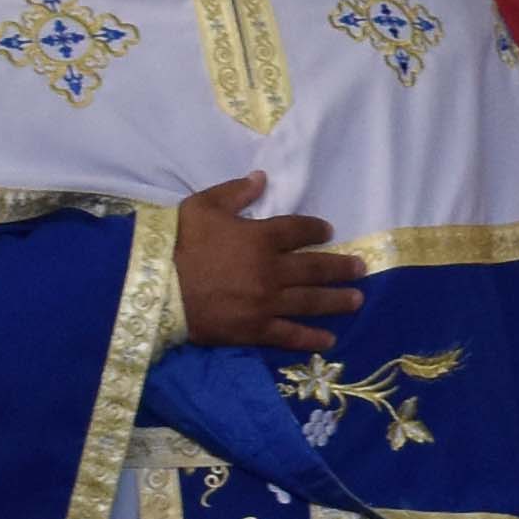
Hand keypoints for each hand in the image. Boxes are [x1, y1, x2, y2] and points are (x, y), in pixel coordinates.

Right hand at [172, 171, 363, 353]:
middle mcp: (272, 270)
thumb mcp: (203, 206)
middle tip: (361, 268)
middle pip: (315, 268)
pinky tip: (329, 341)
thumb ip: (235, 191)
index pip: (299, 230)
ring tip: (357, 300)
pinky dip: (310, 338)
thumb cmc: (179, 243)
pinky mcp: (255, 329)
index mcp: (261, 237)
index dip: (316, 230)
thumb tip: (262, 178)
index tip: (328, 231)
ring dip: (336, 301)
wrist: (157, 287)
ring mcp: (266, 302)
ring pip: (310, 301)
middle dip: (340, 268)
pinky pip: (289, 335)